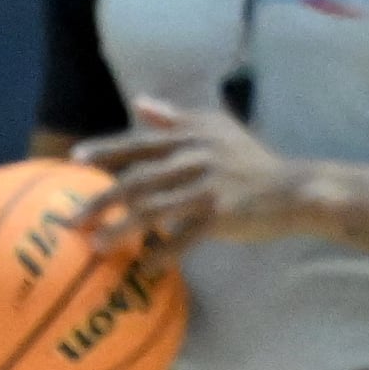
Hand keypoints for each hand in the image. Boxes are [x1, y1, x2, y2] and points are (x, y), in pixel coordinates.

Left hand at [76, 98, 313, 252]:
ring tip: (98, 245)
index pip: (139, 143)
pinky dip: (163, 253)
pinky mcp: (221, 215)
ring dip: (123, 229)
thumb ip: (177, 116)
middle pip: (138, 181)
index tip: (75, 159)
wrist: (294, 189)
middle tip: (75, 220)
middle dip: (103, 201)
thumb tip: (139, 103)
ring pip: (154, 210)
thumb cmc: (252, 160)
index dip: (106, 150)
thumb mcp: (217, 128)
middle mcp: (194, 159)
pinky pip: (184, 238)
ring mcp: (207, 187)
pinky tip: (146, 266)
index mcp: (190, 137)